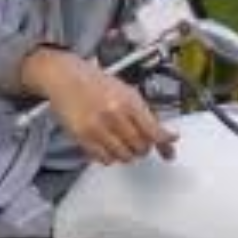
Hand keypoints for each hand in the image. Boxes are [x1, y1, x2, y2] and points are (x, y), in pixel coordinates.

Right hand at [21, 46, 177, 164]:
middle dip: (144, 146)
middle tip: (141, 140)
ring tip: (123, 142)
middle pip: (141, 146)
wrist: (67, 77)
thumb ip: (145, 113)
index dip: (165, 141)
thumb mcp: (127, 92)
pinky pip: (104, 159)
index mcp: (129, 101)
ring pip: (124, 156)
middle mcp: (114, 115)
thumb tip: (164, 134)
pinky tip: (109, 145)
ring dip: (128, 153)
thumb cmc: (96, 83)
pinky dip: (110, 156)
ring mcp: (98, 128)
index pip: (154, 131)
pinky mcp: (83, 138)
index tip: (170, 143)